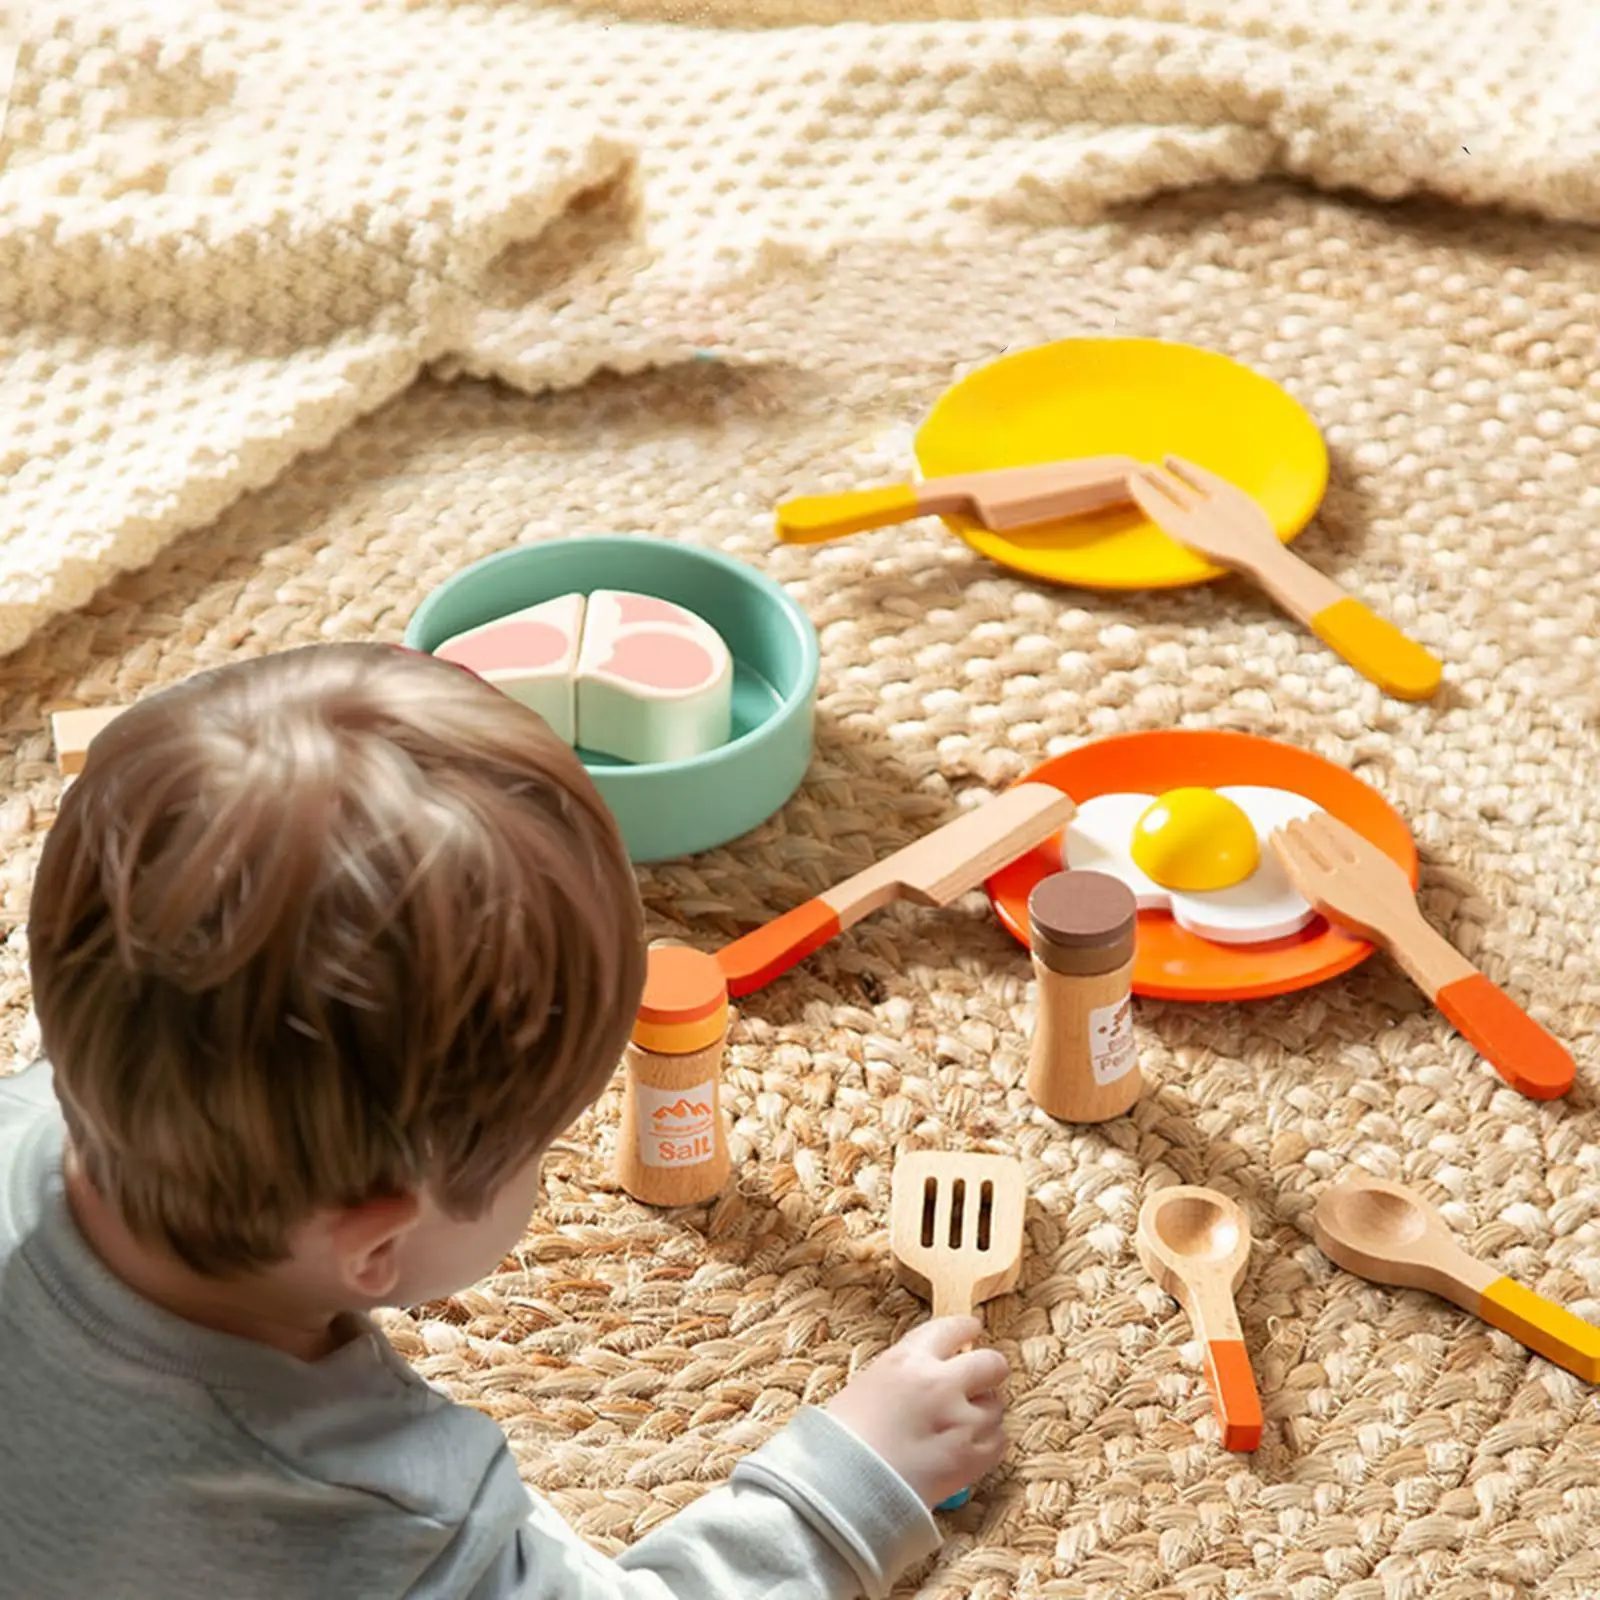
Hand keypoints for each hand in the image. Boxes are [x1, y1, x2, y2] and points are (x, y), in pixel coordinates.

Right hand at [825, 1316, 1009, 1507]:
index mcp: (909, 1359)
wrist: (845, 1487)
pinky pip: (998, 1441)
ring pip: (996, 1406)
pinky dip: (987, 1442)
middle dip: (990, 1369)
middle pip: (990, 1363)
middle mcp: (940, 1383)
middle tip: (984, 1378)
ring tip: (962, 1424)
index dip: (966, 1329)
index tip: (972, 1330)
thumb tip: (929, 1375)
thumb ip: (906, 1373)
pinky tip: (967, 1447)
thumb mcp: (870, 1384)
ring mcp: (961, 1420)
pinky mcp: (972, 1457)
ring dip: (984, 1412)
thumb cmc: (844, 1438)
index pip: (951, 1329)